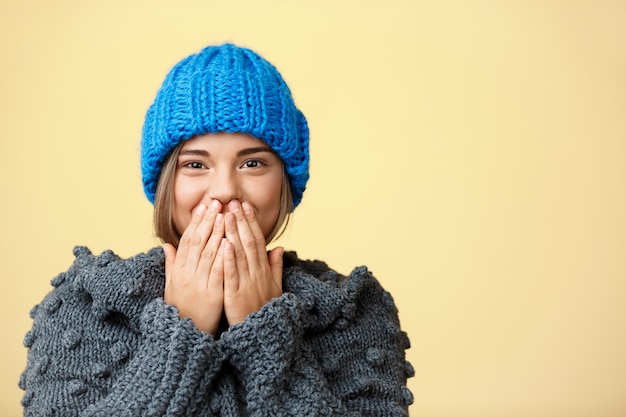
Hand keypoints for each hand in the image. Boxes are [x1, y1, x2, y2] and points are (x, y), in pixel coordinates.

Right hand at [163, 200, 225, 335]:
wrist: (181, 336)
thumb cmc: (179, 310)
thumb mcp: (171, 286)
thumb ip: (171, 264)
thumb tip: (167, 244)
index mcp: (179, 270)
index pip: (188, 240)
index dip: (196, 222)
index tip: (204, 206)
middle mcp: (186, 274)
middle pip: (198, 242)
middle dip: (208, 220)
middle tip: (216, 202)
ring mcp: (198, 284)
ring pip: (208, 253)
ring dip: (216, 233)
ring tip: (224, 215)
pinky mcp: (211, 294)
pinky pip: (217, 272)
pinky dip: (223, 256)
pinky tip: (229, 242)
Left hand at [221, 200, 283, 325]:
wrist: (262, 334)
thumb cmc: (265, 310)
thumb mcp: (275, 287)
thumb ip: (276, 266)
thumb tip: (280, 247)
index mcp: (264, 270)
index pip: (257, 240)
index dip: (251, 222)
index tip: (245, 206)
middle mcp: (257, 273)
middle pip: (249, 242)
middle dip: (241, 221)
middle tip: (233, 202)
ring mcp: (246, 283)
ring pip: (240, 253)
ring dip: (234, 233)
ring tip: (227, 215)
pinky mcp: (235, 294)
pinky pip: (232, 274)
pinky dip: (229, 259)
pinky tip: (224, 244)